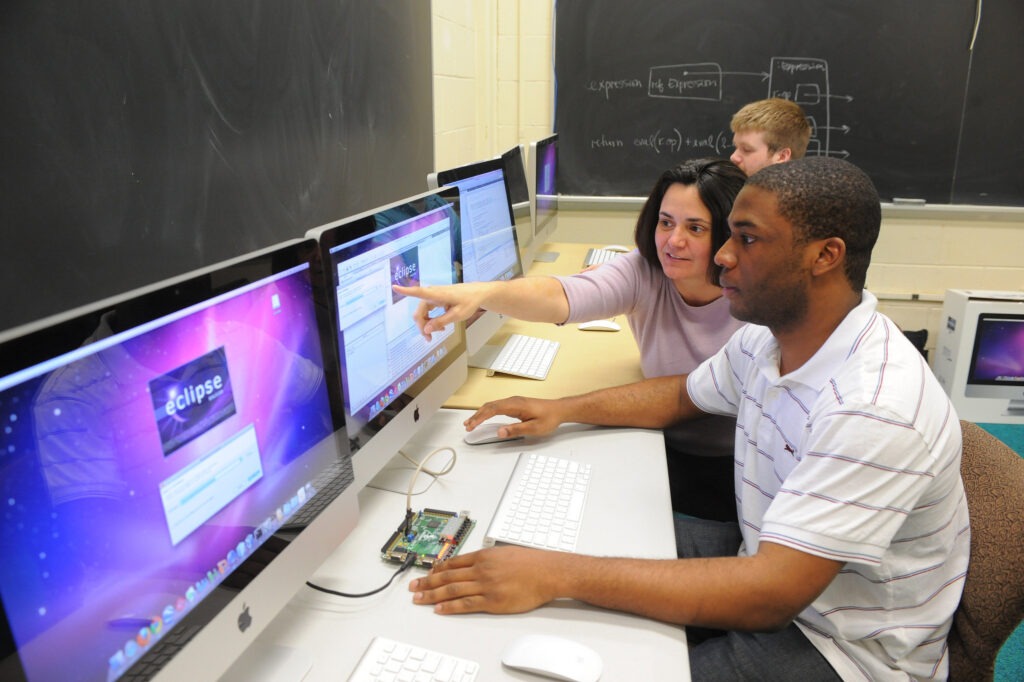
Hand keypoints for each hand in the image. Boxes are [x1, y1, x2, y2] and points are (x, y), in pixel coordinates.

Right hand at [392, 283, 486, 339]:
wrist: (477, 293)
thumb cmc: (469, 302)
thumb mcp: (457, 315)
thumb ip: (441, 322)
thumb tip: (425, 330)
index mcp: (438, 295)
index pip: (419, 292)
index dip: (406, 291)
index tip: (394, 287)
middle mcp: (433, 294)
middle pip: (419, 311)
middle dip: (421, 326)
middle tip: (428, 339)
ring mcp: (434, 296)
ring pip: (422, 312)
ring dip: (426, 324)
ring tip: (437, 334)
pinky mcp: (436, 299)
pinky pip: (428, 311)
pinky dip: (431, 320)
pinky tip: (440, 327)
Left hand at [409, 546, 562, 613]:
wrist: (547, 572)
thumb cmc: (531, 563)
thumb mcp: (504, 552)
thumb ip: (488, 558)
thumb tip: (476, 562)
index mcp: (483, 556)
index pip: (452, 563)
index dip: (436, 569)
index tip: (426, 573)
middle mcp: (481, 569)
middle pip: (447, 576)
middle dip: (427, 582)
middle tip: (414, 587)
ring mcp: (485, 586)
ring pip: (452, 590)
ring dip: (432, 594)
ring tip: (419, 599)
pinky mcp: (492, 601)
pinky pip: (466, 604)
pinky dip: (450, 607)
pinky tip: (439, 609)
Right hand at [464, 396, 565, 437]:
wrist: (559, 410)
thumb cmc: (549, 417)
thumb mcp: (533, 428)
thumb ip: (515, 430)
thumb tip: (500, 432)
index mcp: (515, 405)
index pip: (492, 409)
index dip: (480, 417)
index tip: (471, 425)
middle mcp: (513, 401)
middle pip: (489, 406)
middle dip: (476, 416)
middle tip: (467, 426)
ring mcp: (513, 402)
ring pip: (492, 405)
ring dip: (481, 413)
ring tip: (471, 422)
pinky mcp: (515, 404)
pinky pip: (497, 406)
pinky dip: (488, 412)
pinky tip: (484, 417)